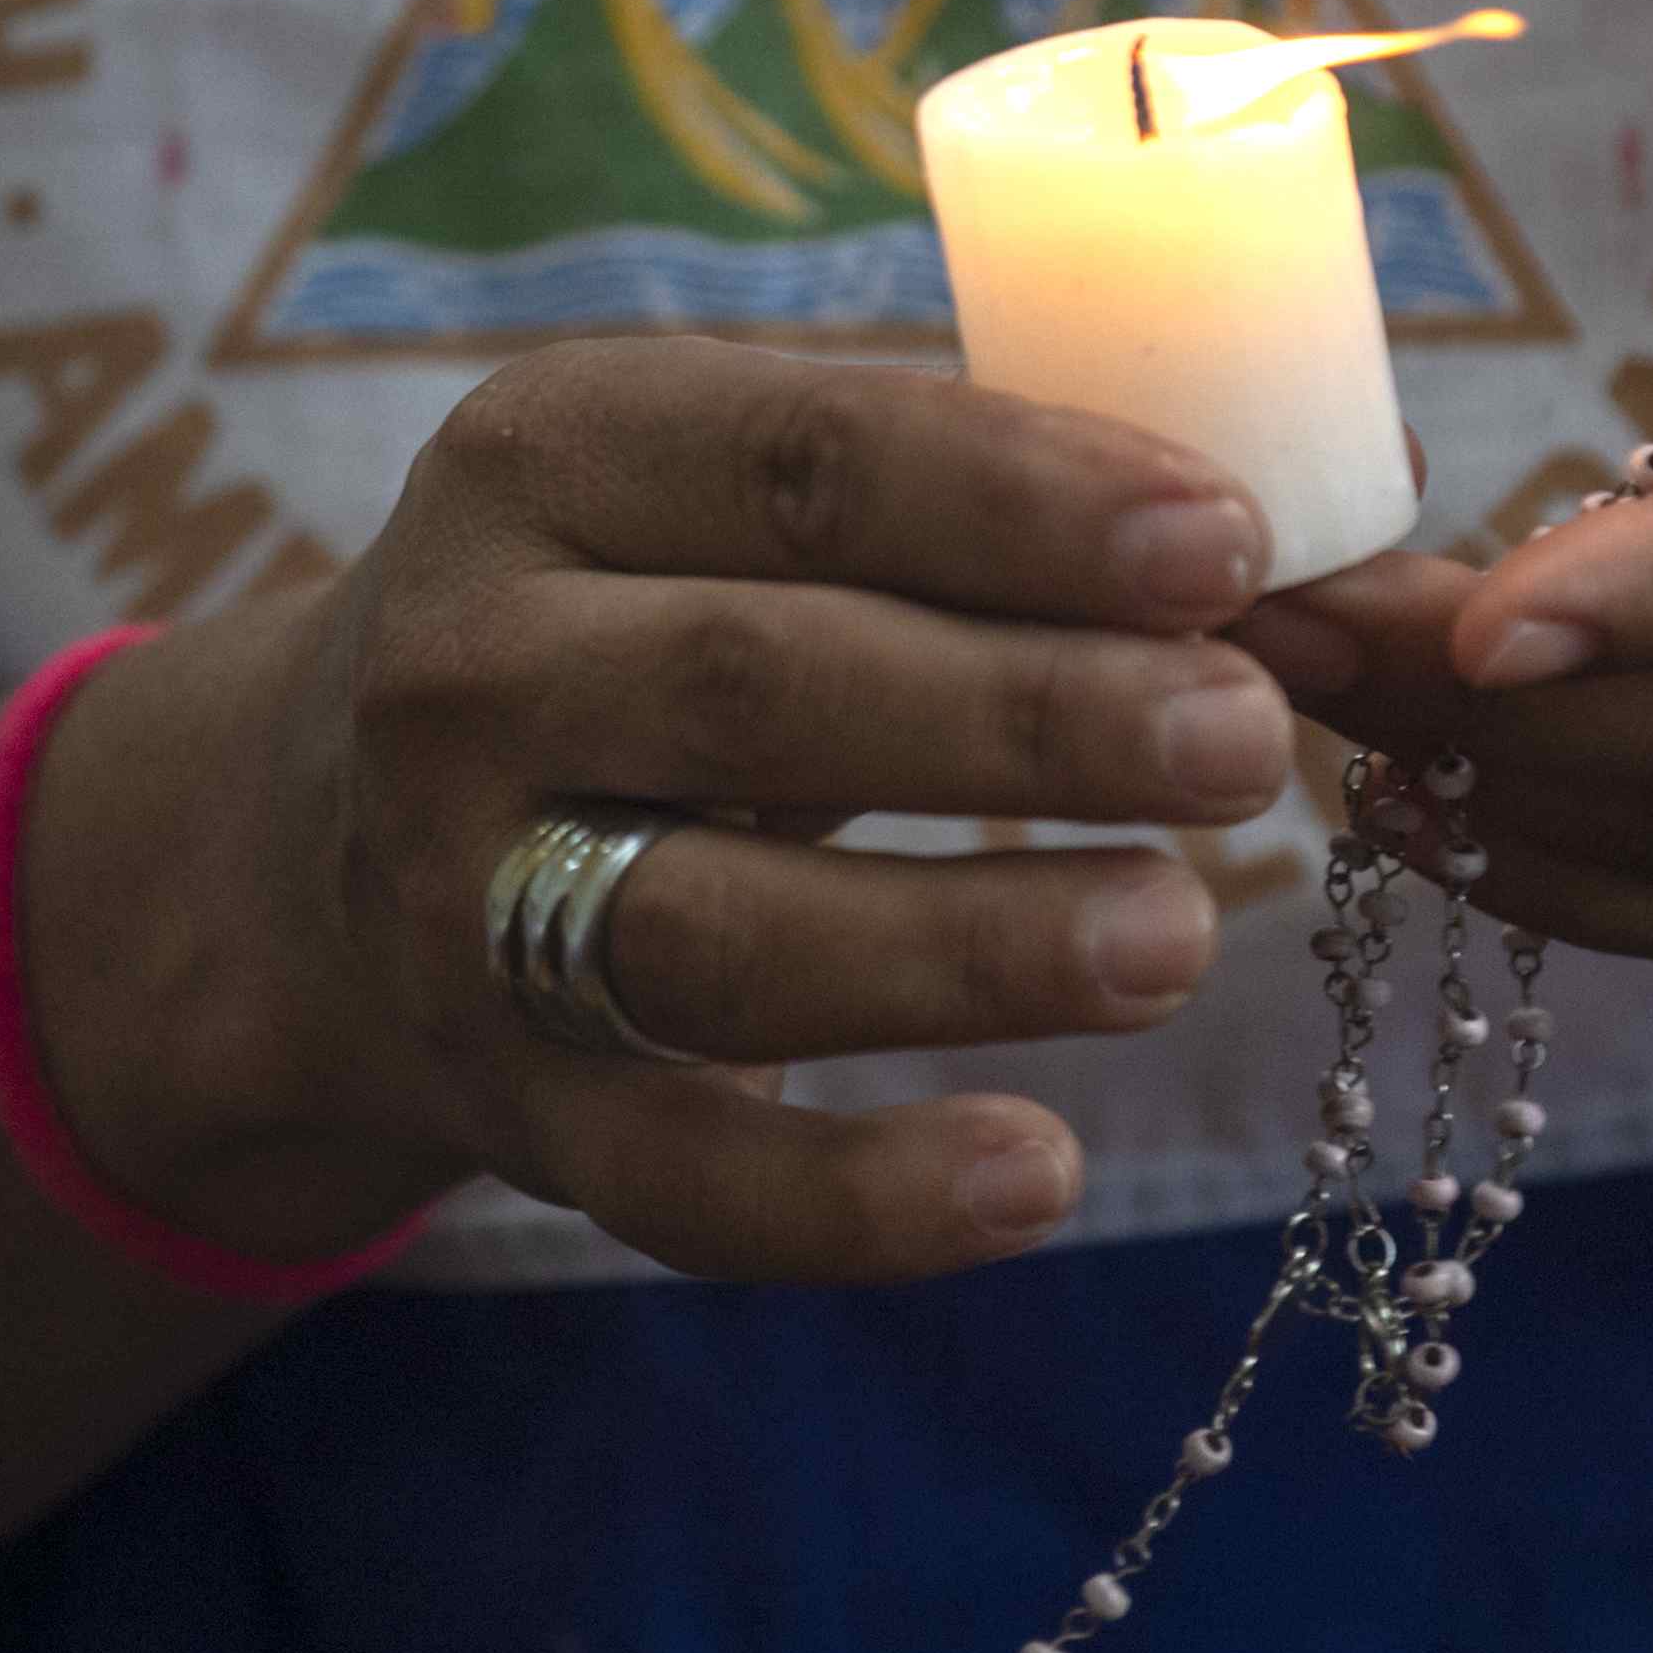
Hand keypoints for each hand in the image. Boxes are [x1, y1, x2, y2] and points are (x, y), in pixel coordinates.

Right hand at [34, 340, 1306, 1282]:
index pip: (798, 459)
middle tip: (1244, 735)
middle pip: (759, 688)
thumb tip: (1332, 524)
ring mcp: (467, 902)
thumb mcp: (728, 501)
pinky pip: (683, 1178)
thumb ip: (978, 499)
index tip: (1224, 539)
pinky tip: (1038, 1177)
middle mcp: (472, 669)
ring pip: (721, 938)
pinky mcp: (509, 1107)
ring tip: (1176, 937)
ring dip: (961, 942)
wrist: (320, 840)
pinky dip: (857, 1198)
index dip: (1016, 495)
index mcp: (550, 454)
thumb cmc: (646, 620)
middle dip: (1022, 714)